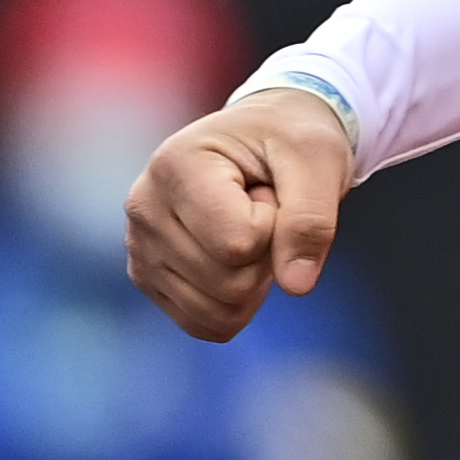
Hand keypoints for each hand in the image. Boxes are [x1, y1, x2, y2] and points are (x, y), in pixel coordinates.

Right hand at [125, 87, 354, 340]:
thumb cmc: (289, 139)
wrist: (265, 134)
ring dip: (253, 277)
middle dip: (267, 252)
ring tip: (247, 224)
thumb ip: (312, 219)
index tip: (269, 186)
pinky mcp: (148, 278)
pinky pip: (205, 324)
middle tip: (262, 205)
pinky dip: (237, 302)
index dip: (276, 223)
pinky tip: (233, 252)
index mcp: (176, 163)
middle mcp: (144, 207)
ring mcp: (140, 247)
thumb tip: (296, 286)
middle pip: (228, 283)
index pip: (240, 242)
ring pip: (218, 312)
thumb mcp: (319, 160)